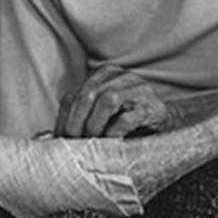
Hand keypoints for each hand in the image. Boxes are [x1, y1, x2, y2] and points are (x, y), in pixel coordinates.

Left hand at [56, 65, 178, 137]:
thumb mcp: (102, 115)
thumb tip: (49, 137)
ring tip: (93, 139)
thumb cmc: (129, 121)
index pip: (74, 94)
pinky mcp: (152, 108)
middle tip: (74, 141)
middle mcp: (120, 77)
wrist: (169, 123)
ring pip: (107, 99)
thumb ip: (81, 118)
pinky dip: (115, 130)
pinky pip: (128, 117)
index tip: (59, 138)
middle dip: (76, 121)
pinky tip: (111, 140)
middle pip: (88, 94)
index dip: (63, 118)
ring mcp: (138, 90)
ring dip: (95, 123)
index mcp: (103, 76)